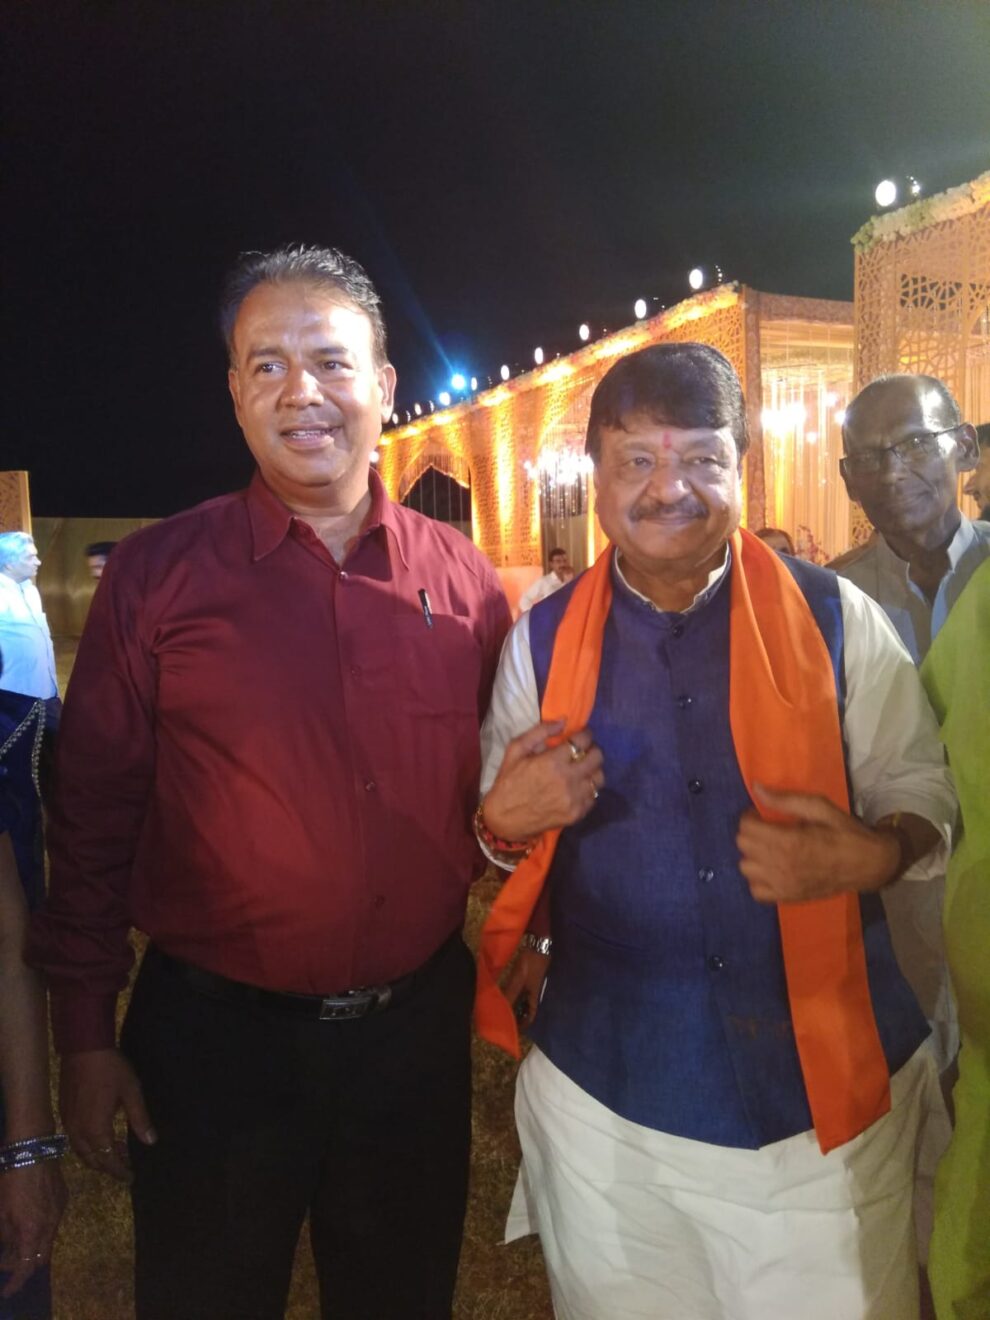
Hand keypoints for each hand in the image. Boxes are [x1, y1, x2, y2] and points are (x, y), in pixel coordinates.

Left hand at [0, 1161, 66, 1297]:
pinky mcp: (63, 1197)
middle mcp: (50, 1224)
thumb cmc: (10, 1179)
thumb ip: (5, 1235)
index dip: (15, 1283)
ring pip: (48, 1240)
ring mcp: (59, 1210)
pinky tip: (27, 1217)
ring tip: (15, 1238)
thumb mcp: (0, 1211)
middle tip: (6, 1259)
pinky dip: (40, 1229)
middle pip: (40, 1258)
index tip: (6, 1291)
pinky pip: (52, 1222)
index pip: (25, 1267)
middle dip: (23, 1265)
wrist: (33, 1148)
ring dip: (32, 1246)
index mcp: (32, 1230)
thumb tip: (7, 1249)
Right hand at [59, 1048, 156, 1182]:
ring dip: (97, 1156)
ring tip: (116, 1150)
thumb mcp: (132, 1092)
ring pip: (81, 1152)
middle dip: (109, 1166)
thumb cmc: (112, 1070)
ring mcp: (68, 1123)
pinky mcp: (64, 1113)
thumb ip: (140, 1119)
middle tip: (125, 1165)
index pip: (107, 1160)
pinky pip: (74, 1140)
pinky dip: (87, 1145)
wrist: (84, 1049)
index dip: (120, 1171)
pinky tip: (100, 1136)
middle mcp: (78, 1132)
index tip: (131, 1177)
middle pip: (92, 1160)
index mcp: (96, 1129)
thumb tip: (151, 1141)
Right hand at [482, 720, 604, 841]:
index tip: (582, 735)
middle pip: (597, 757)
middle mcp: (568, 779)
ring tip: (583, 770)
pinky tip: (577, 787)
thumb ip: (539, 732)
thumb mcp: (516, 750)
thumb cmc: (508, 782)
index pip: (582, 741)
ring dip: (593, 770)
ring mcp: (574, 798)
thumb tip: (563, 722)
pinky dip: (589, 789)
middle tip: (583, 751)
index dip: (585, 734)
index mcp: (553, 761)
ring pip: (599, 778)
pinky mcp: (576, 814)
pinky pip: (594, 796)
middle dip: (592, 749)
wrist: (504, 819)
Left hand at [502, 949, 549, 1028]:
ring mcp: (532, 983)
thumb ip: (510, 994)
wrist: (540, 943)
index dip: (523, 1025)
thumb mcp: (518, 979)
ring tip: (501, 1006)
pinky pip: (521, 989)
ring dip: (513, 1003)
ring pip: (522, 999)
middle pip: (526, 1009)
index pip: (530, 1016)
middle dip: (516, 1015)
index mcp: (534, 996)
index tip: (512, 1031)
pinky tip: (505, 991)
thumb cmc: (531, 963)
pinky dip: (513, 993)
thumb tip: (499, 1009)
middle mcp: (534, 992)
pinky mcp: (529, 975)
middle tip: (502, 1019)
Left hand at [737, 785, 900, 903]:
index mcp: (789, 841)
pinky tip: (771, 869)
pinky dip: (758, 880)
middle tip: (766, 829)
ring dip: (753, 856)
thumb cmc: (844, 832)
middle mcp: (782, 865)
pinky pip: (756, 891)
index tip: (761, 815)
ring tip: (768, 849)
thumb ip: (785, 800)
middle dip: (751, 833)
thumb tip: (756, 788)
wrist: (868, 864)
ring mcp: (784, 885)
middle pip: (743, 846)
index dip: (751, 817)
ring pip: (745, 868)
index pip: (746, 828)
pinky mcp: (788, 898)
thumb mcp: (819, 807)